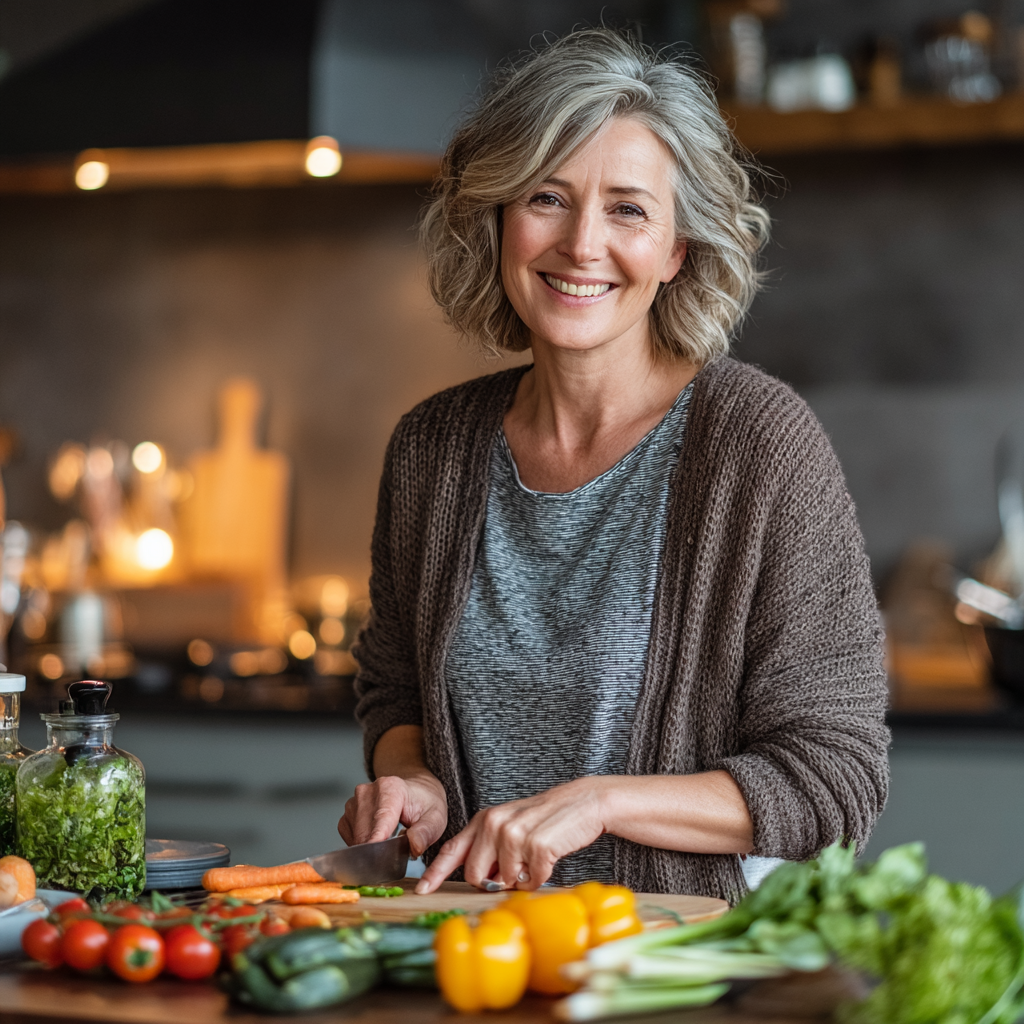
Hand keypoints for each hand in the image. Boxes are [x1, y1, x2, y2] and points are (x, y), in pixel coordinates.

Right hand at [338, 771, 447, 857]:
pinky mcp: (348, 813)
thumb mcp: (435, 818)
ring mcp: (354, 801)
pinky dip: (361, 845)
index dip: (378, 841)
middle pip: (365, 832)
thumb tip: (414, 847)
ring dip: (369, 849)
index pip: (380, 819)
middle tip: (394, 859)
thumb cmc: (425, 804)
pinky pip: (349, 836)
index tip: (375, 861)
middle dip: (377, 850)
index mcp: (391, 787)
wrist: (415, 792)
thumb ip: (425, 833)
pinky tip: (377, 840)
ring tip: (388, 844)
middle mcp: (367, 791)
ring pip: (355, 837)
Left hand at [415, 777, 605, 893]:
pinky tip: (549, 858)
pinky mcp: (536, 846)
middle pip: (476, 876)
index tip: (421, 889)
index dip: (435, 873)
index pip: (453, 850)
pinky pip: (531, 881)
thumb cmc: (546, 818)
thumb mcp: (510, 824)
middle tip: (514, 866)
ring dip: (522, 878)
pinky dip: (540, 877)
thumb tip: (479, 879)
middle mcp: (494, 824)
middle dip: (493, 881)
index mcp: (485, 819)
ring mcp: (514, 835)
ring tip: (535, 856)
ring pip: (506, 882)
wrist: (583, 802)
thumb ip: (489, 847)